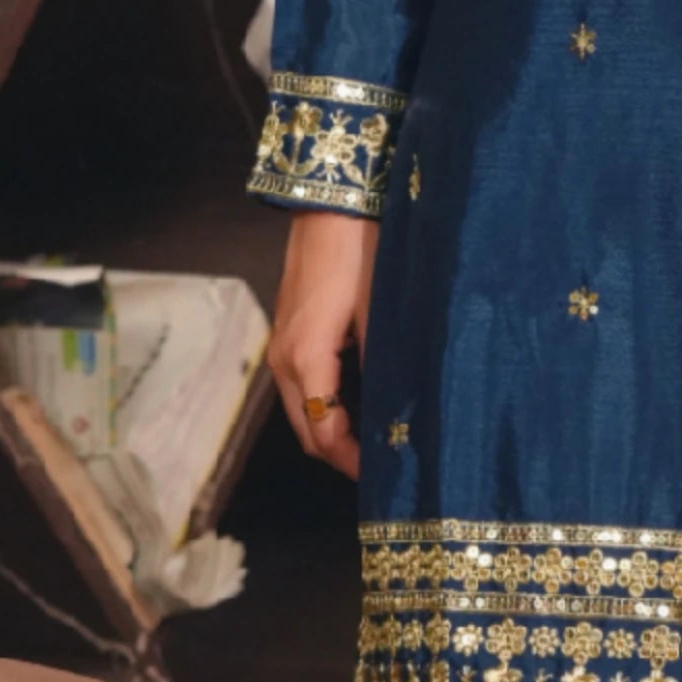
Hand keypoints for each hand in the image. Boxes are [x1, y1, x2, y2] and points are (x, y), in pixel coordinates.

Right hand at [272, 209, 377, 479]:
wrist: (330, 204)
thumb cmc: (360, 253)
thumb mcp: (380, 313)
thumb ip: (385, 365)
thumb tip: (401, 412)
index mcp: (306, 359)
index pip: (323, 431)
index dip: (352, 462)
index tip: (385, 477)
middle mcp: (283, 360)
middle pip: (306, 429)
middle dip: (339, 455)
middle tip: (383, 468)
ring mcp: (281, 347)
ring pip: (301, 410)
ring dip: (330, 431)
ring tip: (375, 442)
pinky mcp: (288, 334)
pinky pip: (301, 387)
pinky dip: (324, 407)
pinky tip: (358, 407)